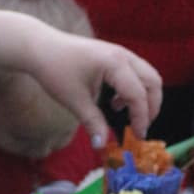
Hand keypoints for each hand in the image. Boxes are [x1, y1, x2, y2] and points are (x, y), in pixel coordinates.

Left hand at [25, 28, 161, 147]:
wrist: (39, 47)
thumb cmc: (55, 70)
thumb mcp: (74, 100)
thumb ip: (92, 123)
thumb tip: (102, 146)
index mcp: (115, 64)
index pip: (139, 95)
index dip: (141, 118)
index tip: (137, 137)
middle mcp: (123, 55)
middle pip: (153, 82)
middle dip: (151, 107)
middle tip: (139, 127)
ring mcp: (120, 52)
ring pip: (147, 75)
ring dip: (143, 97)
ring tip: (124, 114)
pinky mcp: (114, 54)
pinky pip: (136, 72)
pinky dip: (134, 89)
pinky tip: (115, 102)